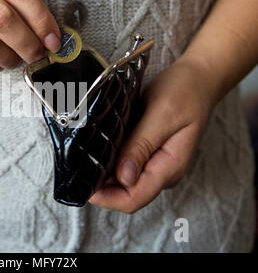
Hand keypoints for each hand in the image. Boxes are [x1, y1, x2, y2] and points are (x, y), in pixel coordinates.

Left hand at [89, 58, 215, 212]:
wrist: (198, 78)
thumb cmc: (184, 92)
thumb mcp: (161, 115)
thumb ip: (141, 146)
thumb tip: (124, 177)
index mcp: (169, 167)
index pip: (135, 198)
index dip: (107, 198)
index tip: (84, 185)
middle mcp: (162, 171)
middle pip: (126, 194)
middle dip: (101, 188)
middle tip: (77, 171)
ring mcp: (156, 164)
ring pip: (123, 183)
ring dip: (104, 177)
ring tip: (83, 161)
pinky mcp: (149, 154)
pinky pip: (125, 167)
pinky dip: (110, 163)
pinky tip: (97, 152)